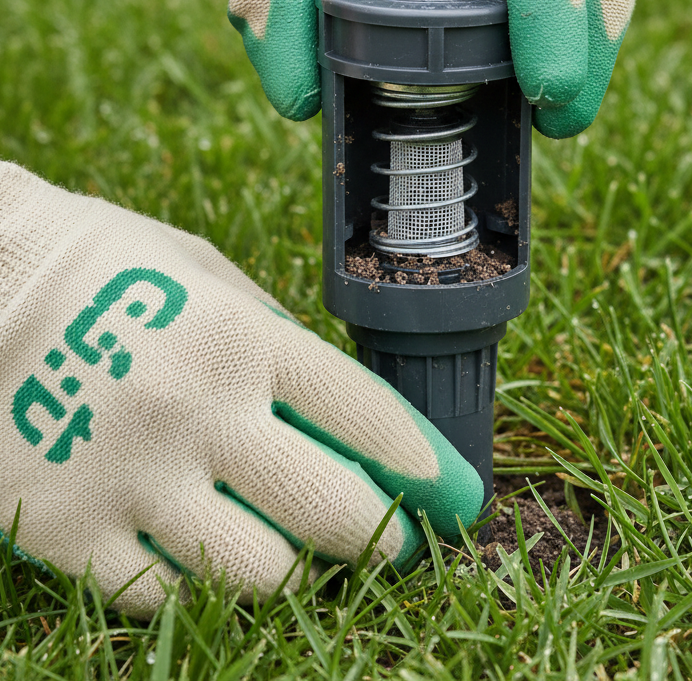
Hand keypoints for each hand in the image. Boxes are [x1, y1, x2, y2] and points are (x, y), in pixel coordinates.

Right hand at [0, 163, 481, 616]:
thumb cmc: (108, 268)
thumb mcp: (205, 273)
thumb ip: (273, 337)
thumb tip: (335, 408)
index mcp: (241, 337)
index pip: (366, 415)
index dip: (427, 465)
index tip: (454, 494)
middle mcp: (198, 412)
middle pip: (330, 509)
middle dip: (384, 538)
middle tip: (398, 543)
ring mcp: (131, 476)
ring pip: (257, 572)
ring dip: (295, 568)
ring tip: (297, 550)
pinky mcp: (68, 527)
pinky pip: (161, 593)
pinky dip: (197, 583)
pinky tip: (203, 555)